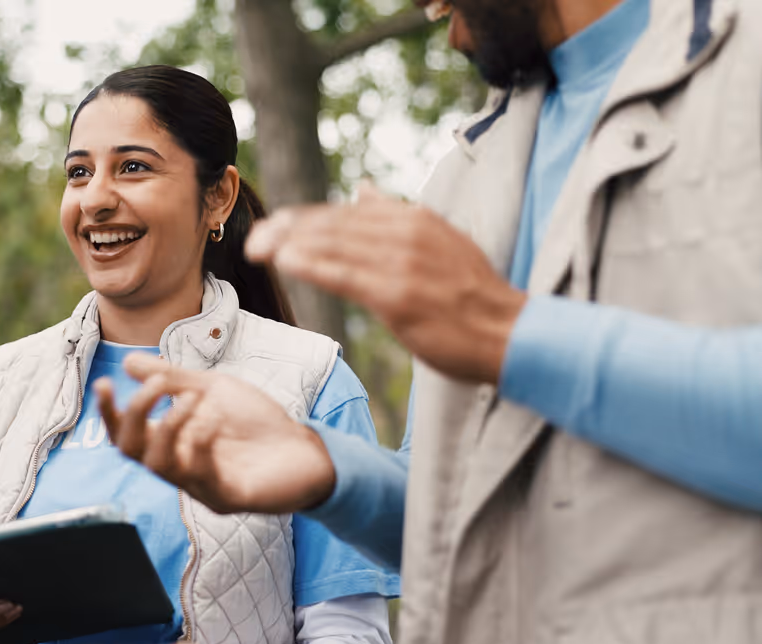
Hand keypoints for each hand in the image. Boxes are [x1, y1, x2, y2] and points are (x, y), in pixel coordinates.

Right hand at [98, 354, 337, 513]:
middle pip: (131, 451)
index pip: (125, 436)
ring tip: (195, 399)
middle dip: (137, 413)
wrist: (309, 447)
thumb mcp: (213, 389)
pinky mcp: (228, 498)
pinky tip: (216, 418)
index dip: (109, 413)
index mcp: (172, 444)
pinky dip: (201, 437)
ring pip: (159, 465)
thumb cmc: (259, 423)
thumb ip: (173, 380)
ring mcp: (202, 486)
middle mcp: (179, 468)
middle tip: (160, 385)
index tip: (105, 382)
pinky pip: (200, 472)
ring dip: (170, 424)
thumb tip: (129, 362)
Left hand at [246, 182, 526, 383]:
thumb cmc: (471, 295)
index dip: (304, 218)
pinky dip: (311, 265)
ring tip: (258, 248)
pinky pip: (343, 274)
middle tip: (254, 238)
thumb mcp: (440, 240)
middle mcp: (406, 233)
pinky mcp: (397, 295)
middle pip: (332, 224)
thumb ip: (396, 217)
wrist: (510, 332)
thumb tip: (363, 188)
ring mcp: (401, 263)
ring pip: (333, 245)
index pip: (345, 212)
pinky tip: (285, 262)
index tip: (273, 226)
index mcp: (413, 218)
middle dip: (287, 229)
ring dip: (289, 245)